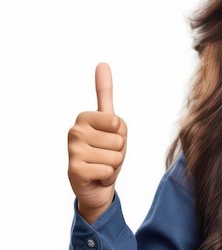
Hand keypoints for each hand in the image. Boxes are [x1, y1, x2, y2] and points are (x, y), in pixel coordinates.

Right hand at [67, 63, 126, 222]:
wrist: (97, 186)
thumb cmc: (106, 152)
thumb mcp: (112, 124)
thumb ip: (105, 94)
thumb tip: (102, 63)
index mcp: (84, 118)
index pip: (118, 123)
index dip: (121, 135)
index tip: (109, 140)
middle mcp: (74, 131)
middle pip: (119, 140)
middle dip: (118, 152)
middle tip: (105, 156)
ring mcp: (73, 151)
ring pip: (115, 155)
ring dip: (114, 165)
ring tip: (102, 165)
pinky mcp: (75, 170)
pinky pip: (109, 169)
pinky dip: (108, 176)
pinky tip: (97, 176)